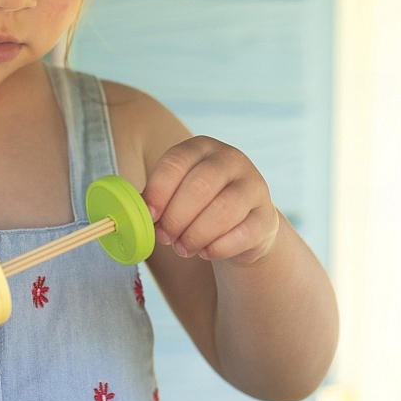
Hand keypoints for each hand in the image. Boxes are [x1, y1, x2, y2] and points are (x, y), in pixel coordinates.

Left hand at [144, 136, 279, 265]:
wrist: (240, 227)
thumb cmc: (197, 208)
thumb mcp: (175, 196)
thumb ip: (154, 200)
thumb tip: (132, 212)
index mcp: (201, 148)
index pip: (177, 161)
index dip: (159, 190)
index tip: (150, 215)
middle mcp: (231, 160)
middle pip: (200, 185)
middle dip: (177, 216)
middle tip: (165, 237)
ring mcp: (254, 186)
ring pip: (224, 210)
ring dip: (196, 235)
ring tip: (183, 248)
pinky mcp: (267, 217)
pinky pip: (244, 233)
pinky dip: (219, 247)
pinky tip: (206, 252)